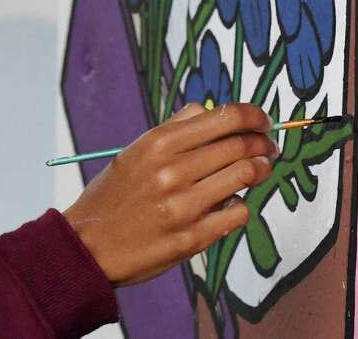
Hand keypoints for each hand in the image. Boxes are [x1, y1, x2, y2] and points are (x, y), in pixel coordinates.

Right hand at [62, 102, 276, 286]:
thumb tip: (214, 112)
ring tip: (259, 170)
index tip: (263, 121)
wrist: (89, 246)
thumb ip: (175, 129)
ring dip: (260, 170)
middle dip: (264, 143)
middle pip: (241, 146)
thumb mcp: (135, 151)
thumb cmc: (114, 195)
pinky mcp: (193, 239)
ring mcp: (184, 207)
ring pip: (245, 176)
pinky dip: (241, 204)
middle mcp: (172, 172)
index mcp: (158, 143)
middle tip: (268, 147)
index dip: (254, 116)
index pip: (225, 117)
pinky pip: (238, 213)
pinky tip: (232, 202)